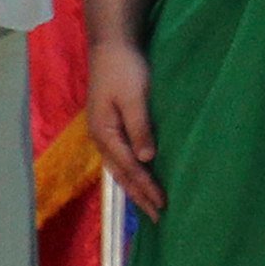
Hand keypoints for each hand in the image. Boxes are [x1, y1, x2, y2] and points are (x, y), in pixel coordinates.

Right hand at [93, 38, 163, 217]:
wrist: (111, 47)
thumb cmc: (124, 69)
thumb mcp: (134, 97)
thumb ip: (139, 128)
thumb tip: (146, 159)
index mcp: (104, 132)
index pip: (129, 168)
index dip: (146, 187)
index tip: (163, 204)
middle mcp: (101, 138)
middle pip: (122, 174)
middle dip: (140, 196)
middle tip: (159, 218)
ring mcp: (104, 133)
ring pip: (120, 169)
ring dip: (135, 188)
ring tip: (149, 207)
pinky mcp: (111, 126)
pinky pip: (121, 158)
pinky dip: (131, 173)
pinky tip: (140, 179)